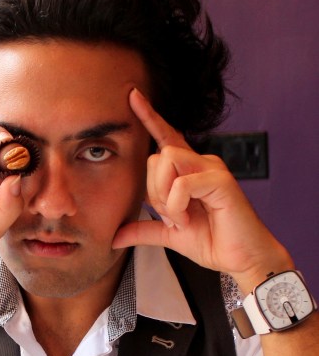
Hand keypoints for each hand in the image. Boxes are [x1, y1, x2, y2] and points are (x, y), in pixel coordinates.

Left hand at [112, 89, 292, 293]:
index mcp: (188, 170)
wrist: (241, 259)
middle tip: (171, 217)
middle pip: (156, 156)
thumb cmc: (211, 241)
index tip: (132, 96)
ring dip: (165, 197)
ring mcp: (212, 168)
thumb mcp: (169, 235)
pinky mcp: (220, 180)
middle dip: (154, 192)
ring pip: (167, 160)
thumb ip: (143, 229)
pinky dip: (177, 206)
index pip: (166, 137)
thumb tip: (114, 237)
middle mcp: (200, 162)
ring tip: (181, 218)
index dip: (149, 116)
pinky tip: (188, 221)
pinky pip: (182, 184)